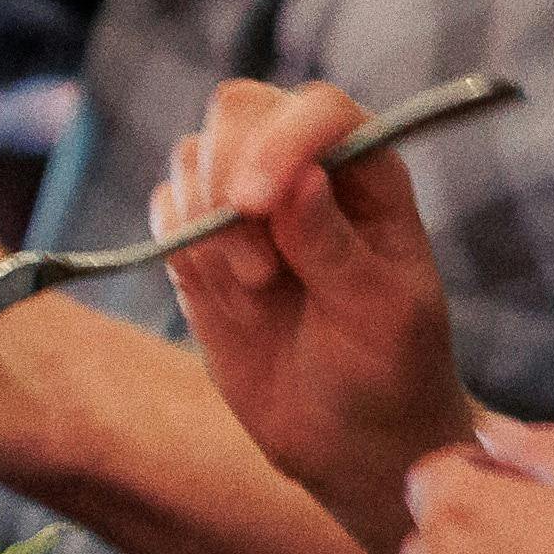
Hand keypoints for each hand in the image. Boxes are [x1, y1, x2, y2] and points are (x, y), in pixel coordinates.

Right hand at [155, 78, 480, 553]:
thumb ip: (334, 244)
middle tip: (251, 262)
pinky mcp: (202, 243)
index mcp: (369, 175)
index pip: (321, 111)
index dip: (281, 140)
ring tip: (255, 288)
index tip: (257, 205)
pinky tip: (225, 295)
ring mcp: (249, 205)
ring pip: (192, 156)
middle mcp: (306, 172)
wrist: (350, 442)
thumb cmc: (390, 374)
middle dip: (227, 175)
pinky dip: (178, 244)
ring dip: (206, 221)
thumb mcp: (381, 316)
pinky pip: (163, 208)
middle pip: (240, 111)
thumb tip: (297, 177)